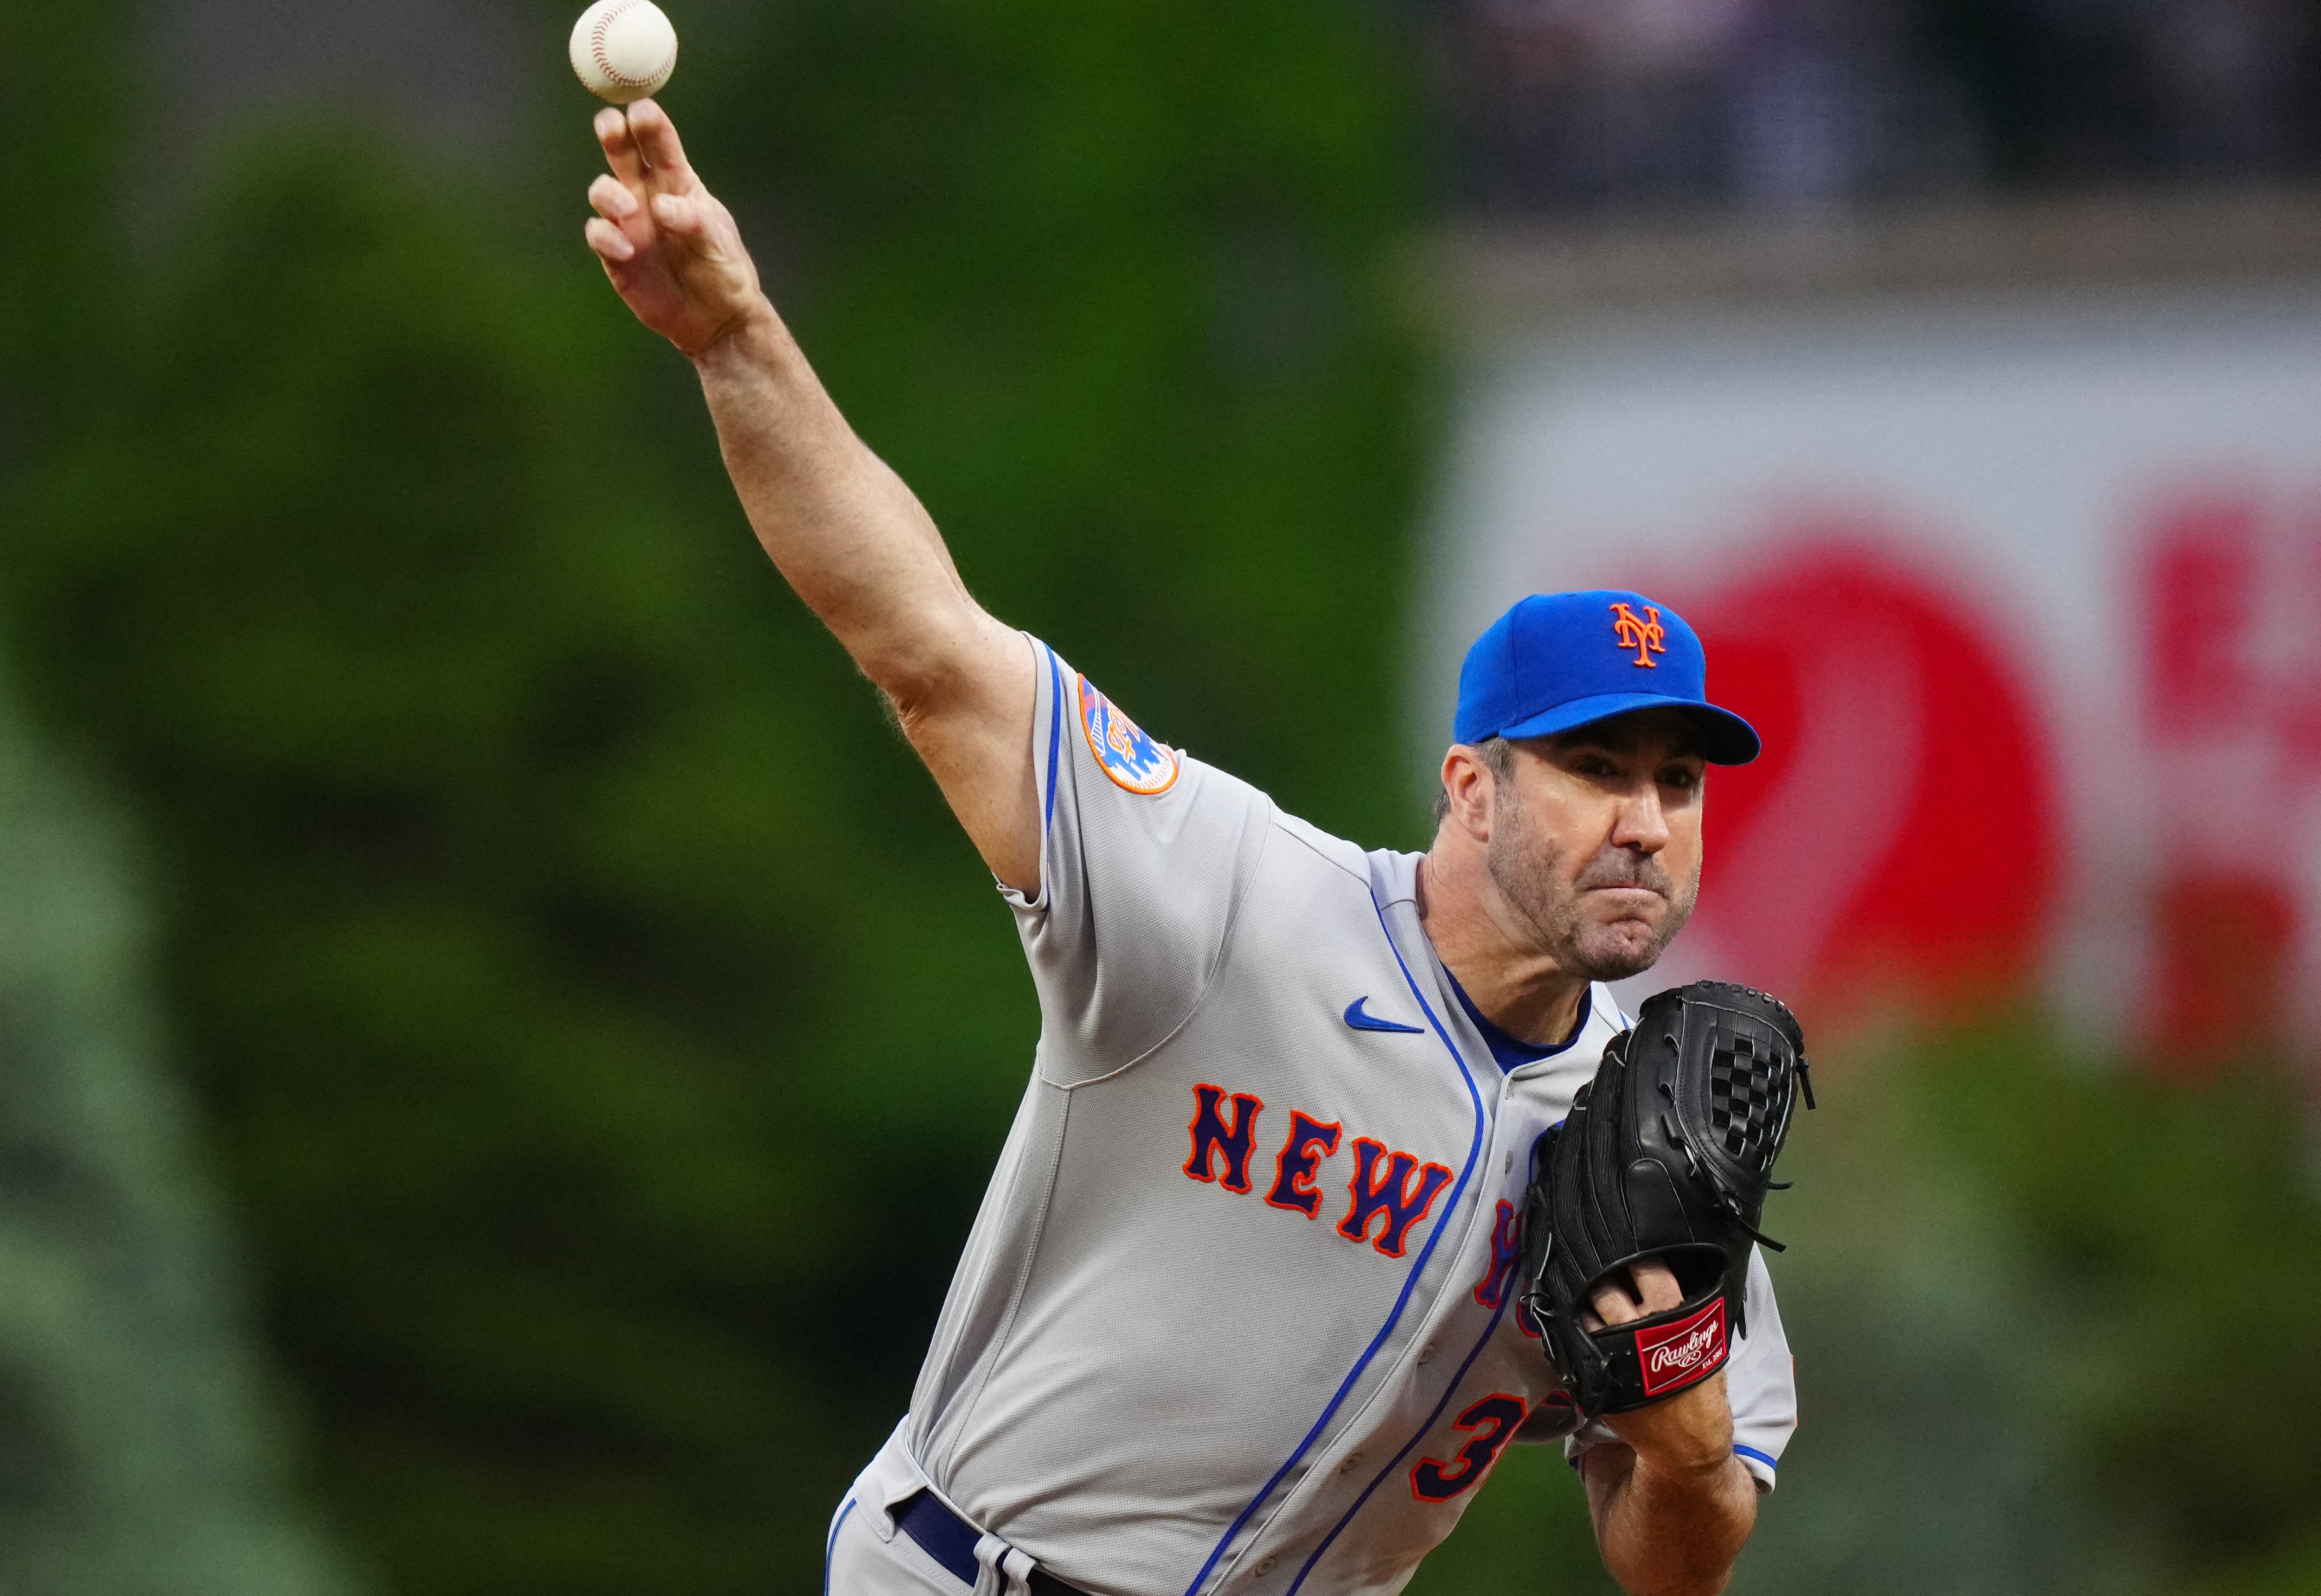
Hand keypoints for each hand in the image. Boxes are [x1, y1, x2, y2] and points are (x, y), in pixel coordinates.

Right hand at [583, 99, 770, 357]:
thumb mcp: (719, 244)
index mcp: (678, 182)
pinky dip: (605, 236)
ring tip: (628, 210)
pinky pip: (598, 234)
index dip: (648, 124)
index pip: (660, 144)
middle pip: (623, 153)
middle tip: (610, 124)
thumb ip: (694, 221)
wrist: (716, 320)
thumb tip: (661, 205)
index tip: (642, 111)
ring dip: (608, 193)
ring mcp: (628, 223)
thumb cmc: (724, 272)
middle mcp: (647, 195)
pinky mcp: (615, 254)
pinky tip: (625, 251)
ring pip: (602, 190)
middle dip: (613, 133)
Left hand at [1584, 1260, 1733, 1477]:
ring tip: (1576, 1290)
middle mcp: (1639, 1334)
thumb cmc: (1702, 1395)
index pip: (1649, 1271)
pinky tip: (1569, 1321)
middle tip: (1595, 1266)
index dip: (1636, 1258)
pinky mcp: (1596, 1380)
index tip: (1625, 1248)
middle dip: (1600, 1276)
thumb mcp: (1706, 1348)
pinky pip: (1574, 1346)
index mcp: (1673, 1320)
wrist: (1688, 1448)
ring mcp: (1613, 1357)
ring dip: (1581, 1302)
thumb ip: (1687, 1314)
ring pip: (1585, 1315)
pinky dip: (1572, 1332)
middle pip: (1607, 1289)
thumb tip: (1667, 1281)